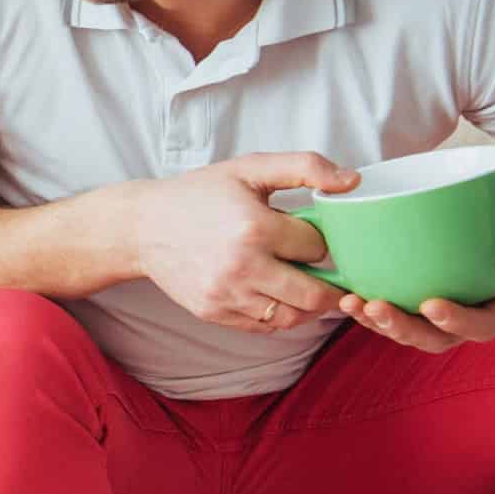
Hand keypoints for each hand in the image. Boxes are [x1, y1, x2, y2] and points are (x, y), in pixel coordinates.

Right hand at [133, 152, 356, 332]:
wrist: (142, 226)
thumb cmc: (198, 194)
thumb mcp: (249, 168)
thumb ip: (305, 167)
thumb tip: (352, 182)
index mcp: (254, 228)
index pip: (317, 248)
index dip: (321, 242)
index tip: (312, 237)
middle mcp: (242, 266)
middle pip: (314, 294)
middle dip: (329, 286)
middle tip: (331, 276)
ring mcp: (226, 294)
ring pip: (293, 317)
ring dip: (307, 306)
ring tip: (305, 287)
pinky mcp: (214, 312)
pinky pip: (265, 326)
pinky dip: (280, 315)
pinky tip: (276, 295)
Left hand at [339, 177, 494, 352]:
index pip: (485, 325)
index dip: (459, 322)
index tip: (432, 306)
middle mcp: (477, 314)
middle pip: (439, 338)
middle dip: (405, 329)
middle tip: (375, 308)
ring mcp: (451, 308)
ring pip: (412, 329)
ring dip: (379, 322)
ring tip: (351, 302)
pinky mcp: (427, 294)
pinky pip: (399, 308)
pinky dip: (372, 305)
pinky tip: (345, 291)